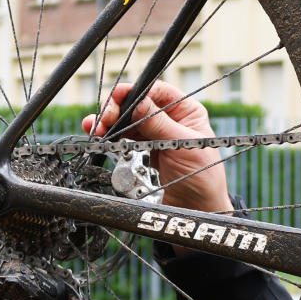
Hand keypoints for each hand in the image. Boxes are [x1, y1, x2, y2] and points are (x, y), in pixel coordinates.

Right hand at [82, 82, 233, 213]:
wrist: (197, 208)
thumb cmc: (203, 177)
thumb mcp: (183, 146)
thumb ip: (159, 124)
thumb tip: (137, 102)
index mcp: (186, 111)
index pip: (157, 91)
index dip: (136, 91)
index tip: (118, 97)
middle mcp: (169, 119)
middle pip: (137, 104)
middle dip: (117, 108)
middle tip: (105, 118)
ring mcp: (154, 134)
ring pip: (126, 120)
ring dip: (109, 122)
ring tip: (96, 128)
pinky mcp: (143, 150)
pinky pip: (123, 137)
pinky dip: (110, 136)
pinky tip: (100, 135)